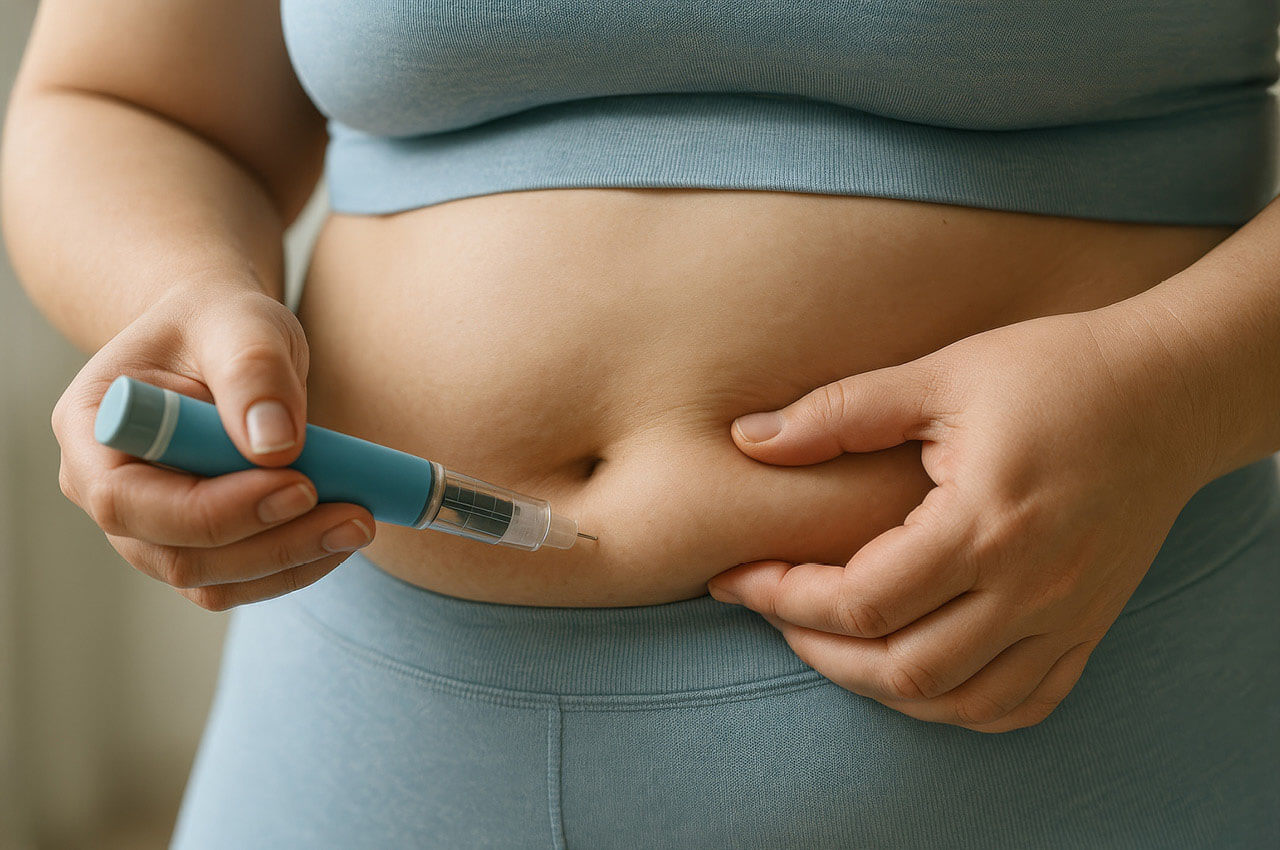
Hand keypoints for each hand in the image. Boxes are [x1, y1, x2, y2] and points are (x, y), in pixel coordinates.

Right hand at [52, 280, 374, 610]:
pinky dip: (296, 565)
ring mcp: (151, 528)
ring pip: (213, 581)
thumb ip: (254, 372)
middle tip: (355, 515)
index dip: (214, 509)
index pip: (127, 500)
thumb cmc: (223, 324)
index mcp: (94, 429)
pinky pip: (241, 579)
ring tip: (360, 522)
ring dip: (292, 560)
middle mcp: (108, 491)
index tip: (301, 483)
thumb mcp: (242, 323)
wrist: (226, 341)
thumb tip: (276, 447)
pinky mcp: (197, 546)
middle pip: (176, 555)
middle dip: (272, 543)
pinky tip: (342, 533)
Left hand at [707, 308, 1215, 731]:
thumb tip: (747, 439)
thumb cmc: (1054, 371)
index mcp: (984, 523)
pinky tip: (915, 674)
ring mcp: (1067, 618)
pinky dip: (957, 705)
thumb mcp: (942, 374)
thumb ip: (841, 412)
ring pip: (958, 702)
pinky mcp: (1089, 627)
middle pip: (902, 669)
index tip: (735, 576)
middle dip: (816, 650)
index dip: (781, 596)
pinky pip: (1020, 704)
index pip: (860, 601)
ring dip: (878, 687)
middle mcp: (1030, 588)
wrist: (1172, 392)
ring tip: (829, 641)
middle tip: (772, 609)